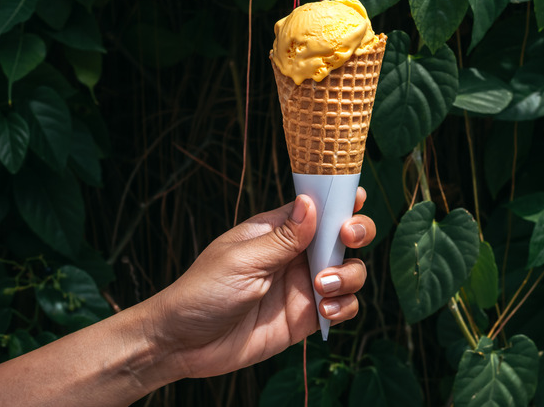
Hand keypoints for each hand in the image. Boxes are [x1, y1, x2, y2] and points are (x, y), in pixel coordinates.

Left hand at [148, 188, 375, 377]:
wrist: (186, 344)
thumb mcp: (242, 260)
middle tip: (346, 239)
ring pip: (351, 270)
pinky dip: (344, 307)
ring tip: (321, 286)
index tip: (355, 199)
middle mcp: (296, 255)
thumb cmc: (203, 292)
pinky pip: (343, 306)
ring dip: (348, 275)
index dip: (340, 199)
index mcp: (277, 230)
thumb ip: (283, 237)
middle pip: (343, 236)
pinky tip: (325, 311)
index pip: (317, 206)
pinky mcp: (307, 317)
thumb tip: (310, 202)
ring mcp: (304, 285)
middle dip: (357, 233)